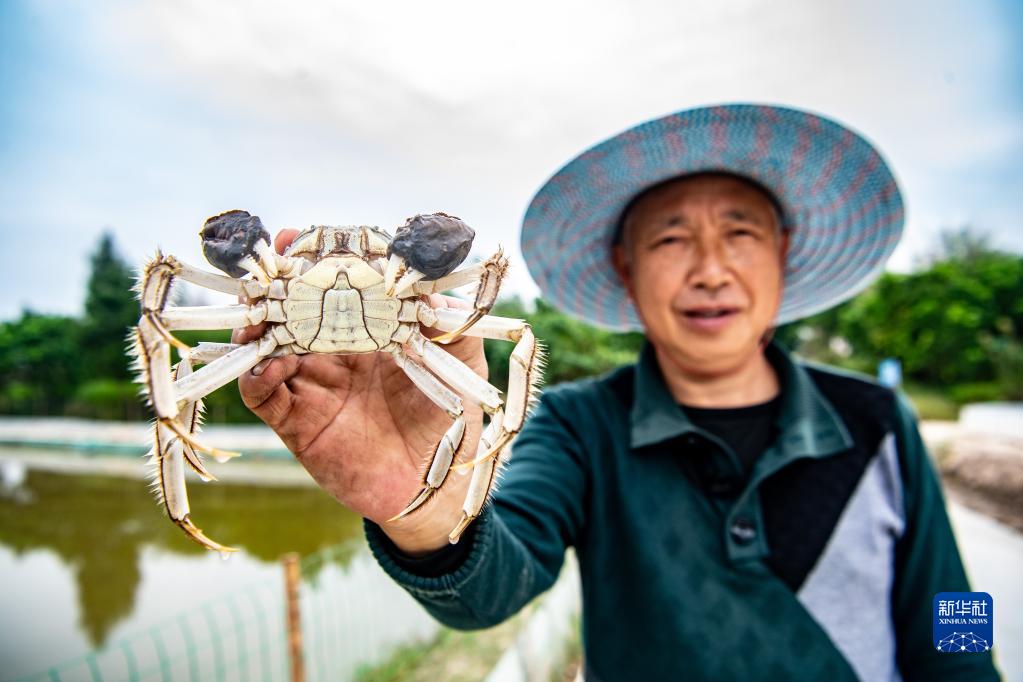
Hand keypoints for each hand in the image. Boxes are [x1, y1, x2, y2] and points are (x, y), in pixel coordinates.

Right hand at [235, 229, 485, 554]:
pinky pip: (262, 393)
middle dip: (275, 285)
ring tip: (258, 310)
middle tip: (267, 267)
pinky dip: (256, 373)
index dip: (316, 260)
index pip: (334, 284)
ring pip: (267, 345)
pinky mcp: (296, 422)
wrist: (433, 483)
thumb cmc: (448, 418)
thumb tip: (434, 290)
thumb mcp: (462, 362)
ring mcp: (312, 384)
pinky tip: (269, 361)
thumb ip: (453, 324)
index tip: (300, 239)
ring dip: (257, 324)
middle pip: (292, 308)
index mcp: (369, 329)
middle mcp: (334, 351)